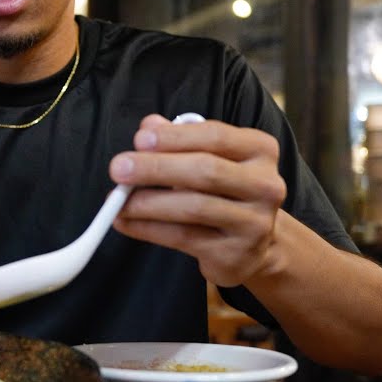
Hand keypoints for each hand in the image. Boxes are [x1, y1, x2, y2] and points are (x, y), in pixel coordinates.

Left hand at [108, 114, 286, 286]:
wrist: (254, 244)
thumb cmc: (224, 190)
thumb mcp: (209, 157)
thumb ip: (180, 140)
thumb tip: (148, 127)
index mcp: (260, 150)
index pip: (216, 136)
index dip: (175, 137)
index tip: (140, 140)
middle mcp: (265, 185)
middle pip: (206, 171)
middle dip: (156, 168)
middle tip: (118, 169)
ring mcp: (254, 222)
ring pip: (193, 207)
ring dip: (147, 203)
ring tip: (116, 200)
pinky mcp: (235, 253)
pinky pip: (183, 237)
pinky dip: (148, 228)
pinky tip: (125, 222)